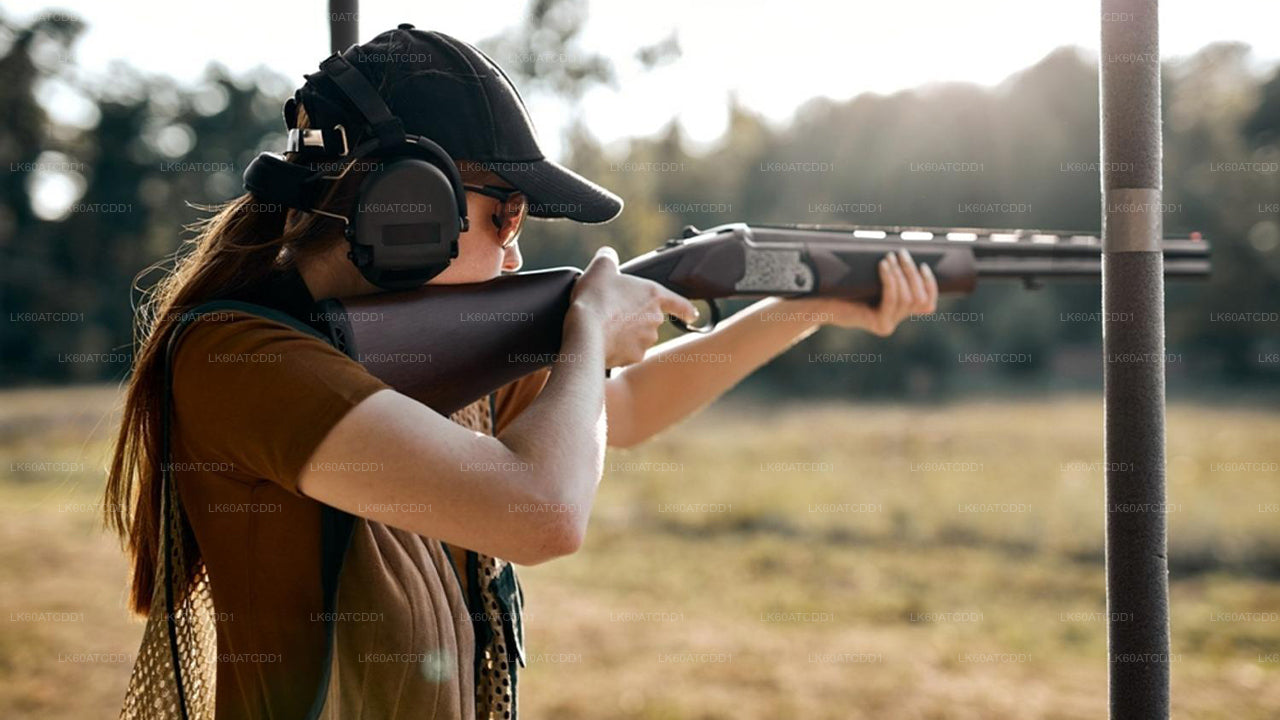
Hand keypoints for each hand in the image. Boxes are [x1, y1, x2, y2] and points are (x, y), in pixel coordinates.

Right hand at [569, 246, 700, 366]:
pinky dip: (618, 348)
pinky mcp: (634, 356)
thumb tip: (608, 255)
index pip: (679, 303)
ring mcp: (647, 340)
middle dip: (636, 318)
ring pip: (639, 337)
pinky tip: (603, 341)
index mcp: (653, 294)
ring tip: (605, 326)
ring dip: (626, 333)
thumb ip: (608, 258)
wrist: (585, 331)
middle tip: (613, 312)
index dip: (686, 309)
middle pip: (650, 319)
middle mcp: (655, 319)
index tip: (692, 315)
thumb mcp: (600, 268)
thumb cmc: (595, 298)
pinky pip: (628, 352)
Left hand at [794, 248, 938, 336]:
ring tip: (888, 258)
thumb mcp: (871, 275)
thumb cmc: (842, 284)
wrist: (818, 299)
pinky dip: (890, 280)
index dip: (930, 285)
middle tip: (901, 253)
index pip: (927, 304)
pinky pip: (891, 300)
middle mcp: (894, 320)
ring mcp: (888, 324)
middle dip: (912, 273)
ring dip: (901, 274)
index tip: (923, 265)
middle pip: (919, 299)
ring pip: (907, 298)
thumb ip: (892, 271)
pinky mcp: (878, 324)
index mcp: (897, 310)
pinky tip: (883, 266)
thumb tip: (909, 251)